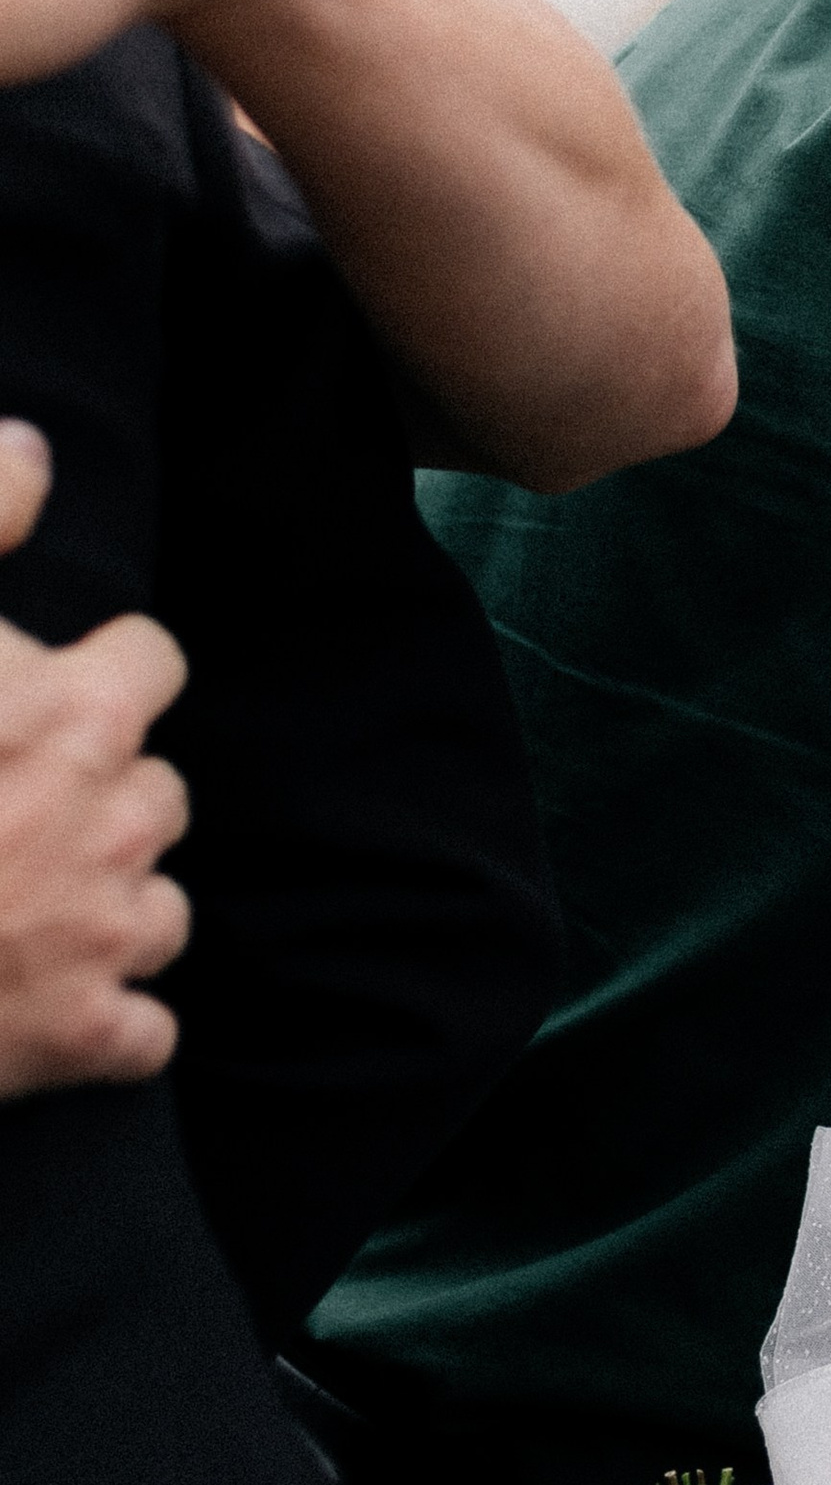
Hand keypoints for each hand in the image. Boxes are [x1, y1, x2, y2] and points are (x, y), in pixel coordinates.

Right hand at [0, 421, 192, 1097]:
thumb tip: (33, 445)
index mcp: (77, 711)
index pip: (155, 661)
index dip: (103, 677)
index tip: (51, 698)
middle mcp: (115, 818)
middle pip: (161, 790)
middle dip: (102, 798)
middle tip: (11, 814)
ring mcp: (104, 936)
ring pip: (162, 910)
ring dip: (108, 910)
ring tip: (19, 907)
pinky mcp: (82, 1039)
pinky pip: (145, 1031)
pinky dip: (103, 1024)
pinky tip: (35, 1007)